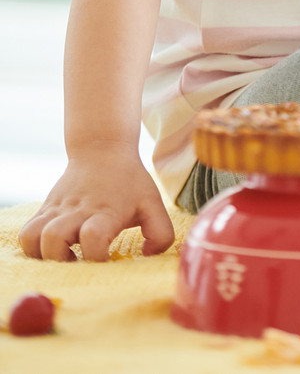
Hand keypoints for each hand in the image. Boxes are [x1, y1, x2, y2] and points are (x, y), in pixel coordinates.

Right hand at [18, 147, 174, 261]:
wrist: (102, 148)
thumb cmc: (130, 181)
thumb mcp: (152, 202)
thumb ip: (160, 233)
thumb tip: (147, 256)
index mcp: (105, 212)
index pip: (93, 237)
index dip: (96, 256)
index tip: (105, 260)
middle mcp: (78, 211)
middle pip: (54, 238)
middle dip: (61, 260)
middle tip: (78, 263)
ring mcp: (58, 210)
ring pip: (33, 237)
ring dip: (43, 255)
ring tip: (63, 257)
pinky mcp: (45, 210)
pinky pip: (26, 233)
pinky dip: (32, 248)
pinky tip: (52, 249)